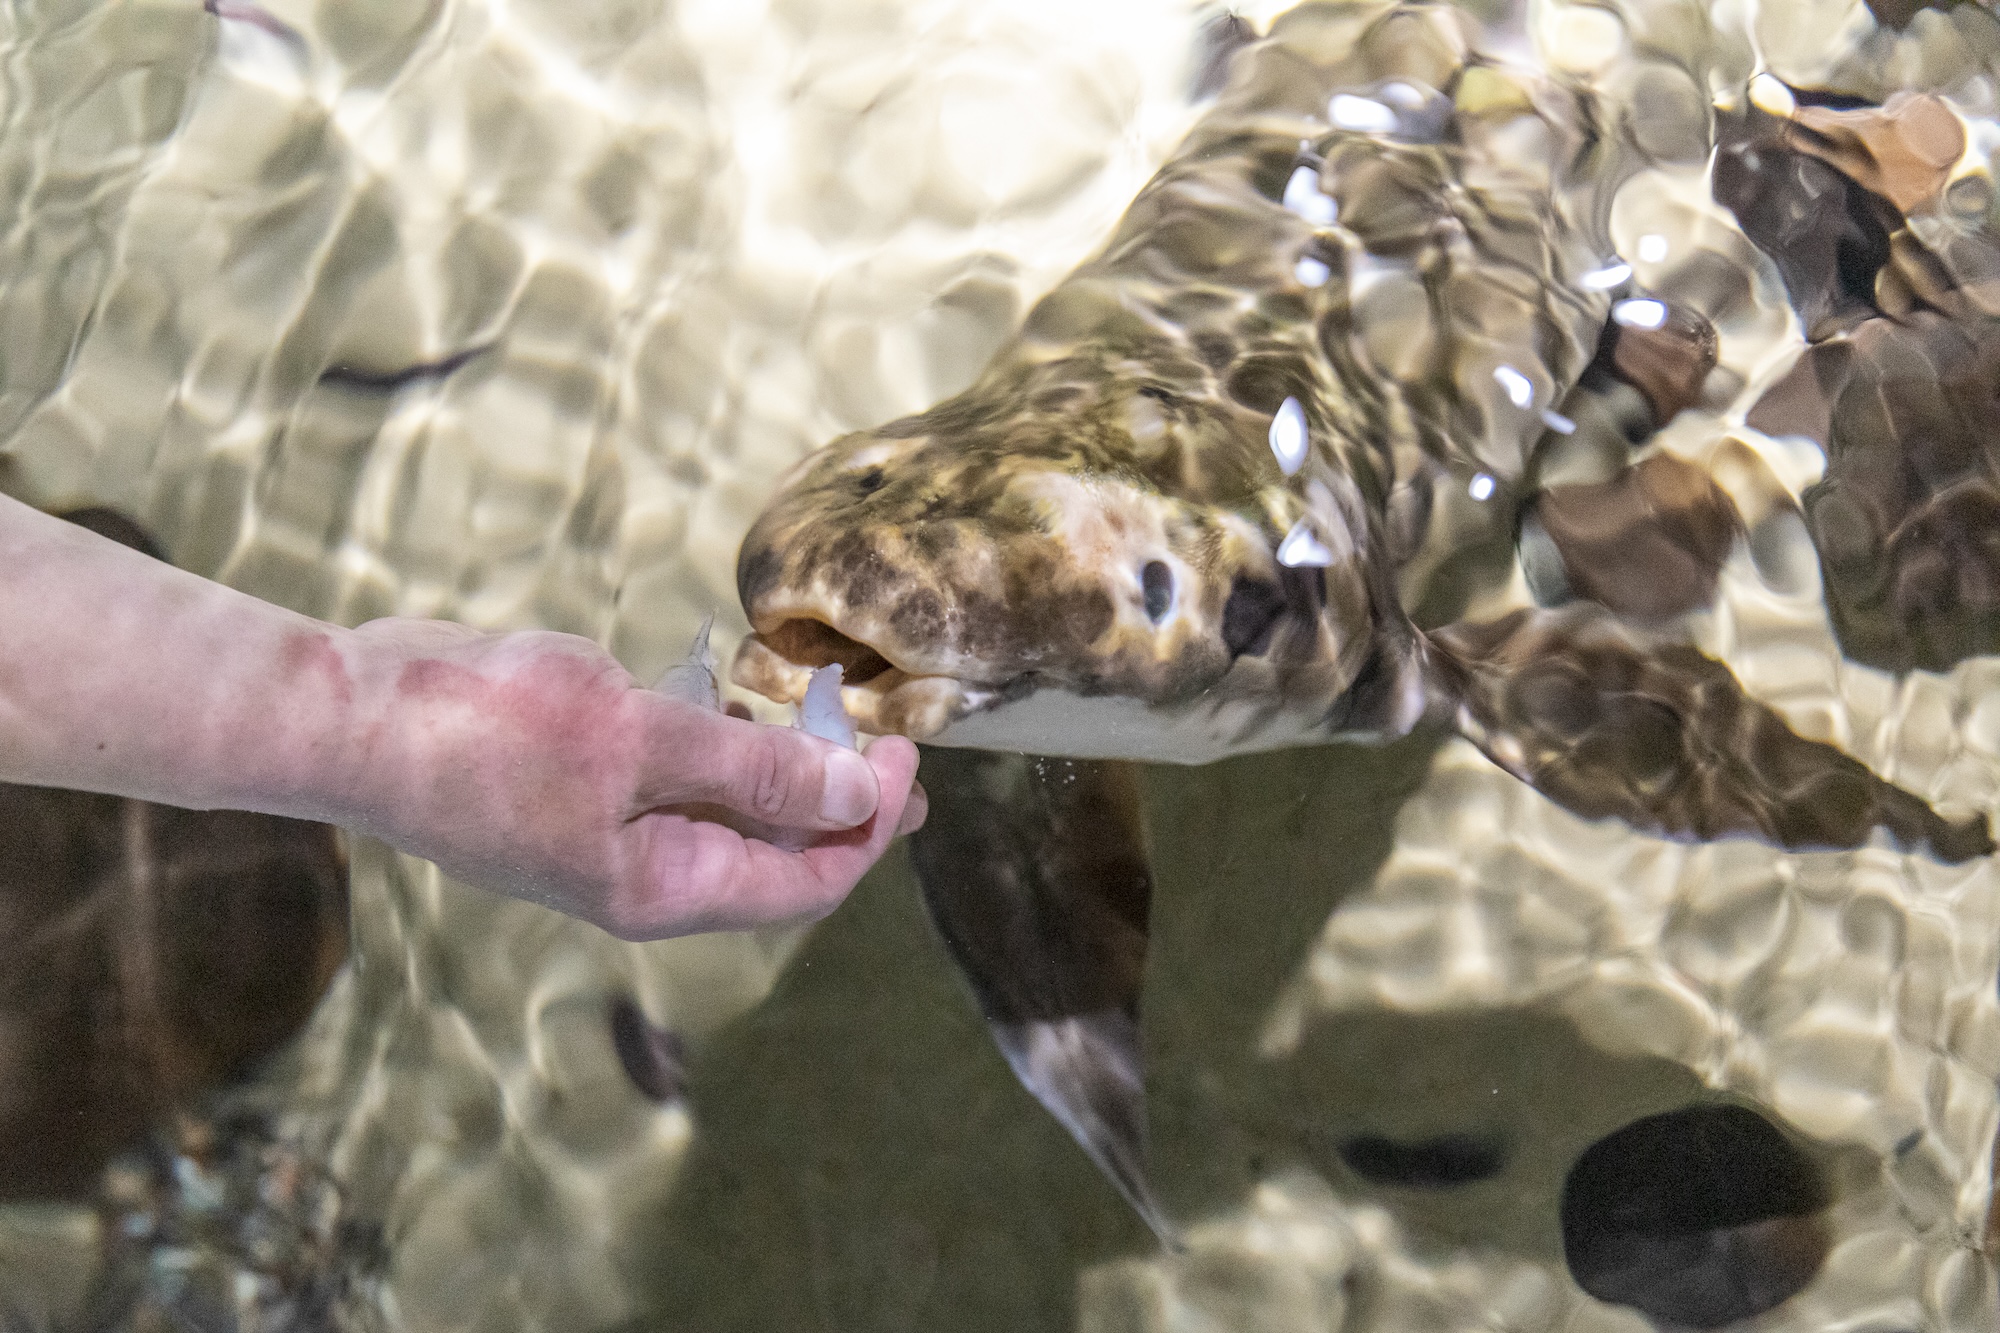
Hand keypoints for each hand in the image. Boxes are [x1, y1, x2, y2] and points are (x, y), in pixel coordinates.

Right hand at [336, 620, 925, 939]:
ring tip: (835, 718)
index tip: (906, 756)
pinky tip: (741, 701)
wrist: (353, 713)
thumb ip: (752, 768)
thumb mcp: (639, 741)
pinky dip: (717, 743)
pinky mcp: (578, 784)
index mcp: (665, 887)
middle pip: (774, 852)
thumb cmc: (487, 732)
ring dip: (781, 768)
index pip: (806, 881)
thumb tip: (852, 792)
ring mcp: (606, 831)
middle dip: (841, 803)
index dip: (868, 827)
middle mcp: (644, 873)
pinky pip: (674, 777)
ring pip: (725, 811)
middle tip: (898, 749)